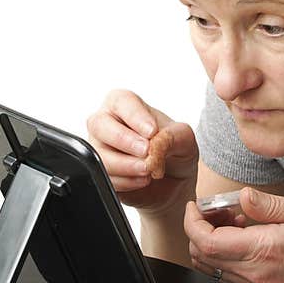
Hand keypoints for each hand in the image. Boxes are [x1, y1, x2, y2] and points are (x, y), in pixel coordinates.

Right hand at [86, 89, 197, 216]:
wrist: (173, 182)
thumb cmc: (175, 150)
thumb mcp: (184, 138)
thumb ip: (172, 136)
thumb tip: (154, 144)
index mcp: (125, 105)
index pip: (121, 101)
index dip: (135, 116)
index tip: (152, 131)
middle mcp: (107, 124)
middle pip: (99, 124)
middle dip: (124, 140)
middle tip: (146, 152)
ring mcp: (100, 149)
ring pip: (100, 155)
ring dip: (127, 165)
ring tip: (149, 170)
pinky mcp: (100, 174)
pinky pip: (104, 178)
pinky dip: (126, 182)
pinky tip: (142, 180)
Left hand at [184, 187, 283, 282]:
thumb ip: (271, 205)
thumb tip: (244, 195)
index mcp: (264, 248)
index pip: (208, 241)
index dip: (193, 221)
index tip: (196, 205)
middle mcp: (254, 269)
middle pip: (202, 254)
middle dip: (197, 227)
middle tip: (213, 207)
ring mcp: (254, 281)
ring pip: (209, 265)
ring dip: (208, 240)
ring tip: (229, 218)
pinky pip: (224, 272)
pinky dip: (220, 252)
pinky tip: (240, 234)